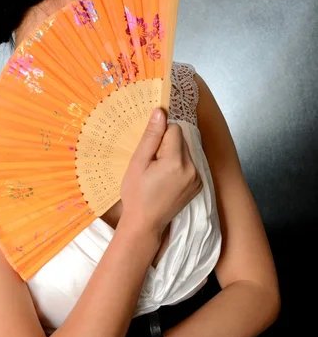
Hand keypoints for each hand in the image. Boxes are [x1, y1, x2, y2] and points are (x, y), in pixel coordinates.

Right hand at [120, 108, 202, 238]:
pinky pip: (190, 163)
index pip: (175, 129)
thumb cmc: (136, 194)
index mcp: (176, 161)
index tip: (150, 152)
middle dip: (167, 145)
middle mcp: (192, 168)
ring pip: (185, 151)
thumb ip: (151, 136)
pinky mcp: (199, 185)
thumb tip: (160, 112)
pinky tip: (167, 180)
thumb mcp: (138, 162)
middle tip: (152, 164)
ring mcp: (198, 178)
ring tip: (159, 174)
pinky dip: (179, 166)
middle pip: (182, 139)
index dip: (160, 136)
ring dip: (173, 155)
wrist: (145, 224)